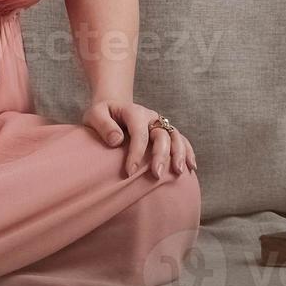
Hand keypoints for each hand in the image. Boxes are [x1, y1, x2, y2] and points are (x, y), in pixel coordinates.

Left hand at [81, 99, 197, 179]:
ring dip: (180, 154)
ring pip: (175, 137)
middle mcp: (150, 116)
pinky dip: (188, 152)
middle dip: (160, 155)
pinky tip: (191, 167)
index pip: (139, 132)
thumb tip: (117, 140)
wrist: (111, 110)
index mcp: (134, 111)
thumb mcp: (94, 115)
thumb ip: (103, 125)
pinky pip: (181, 140)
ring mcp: (160, 124)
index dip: (136, 153)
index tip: (129, 172)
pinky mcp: (165, 132)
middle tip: (155, 175)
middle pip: (162, 135)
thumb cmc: (101, 116)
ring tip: (179, 172)